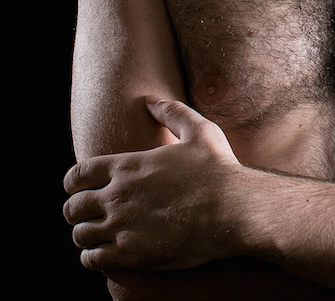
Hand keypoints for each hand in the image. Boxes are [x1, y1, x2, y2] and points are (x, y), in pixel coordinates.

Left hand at [63, 98, 244, 270]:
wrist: (235, 210)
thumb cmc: (220, 170)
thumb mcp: (200, 132)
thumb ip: (173, 113)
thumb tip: (151, 100)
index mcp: (127, 167)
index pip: (77, 175)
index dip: (73, 182)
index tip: (78, 188)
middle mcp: (118, 196)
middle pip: (73, 207)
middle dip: (76, 210)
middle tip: (87, 214)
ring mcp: (123, 226)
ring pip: (81, 235)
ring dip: (85, 235)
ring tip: (96, 236)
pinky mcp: (132, 253)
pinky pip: (93, 259)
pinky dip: (93, 257)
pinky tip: (105, 254)